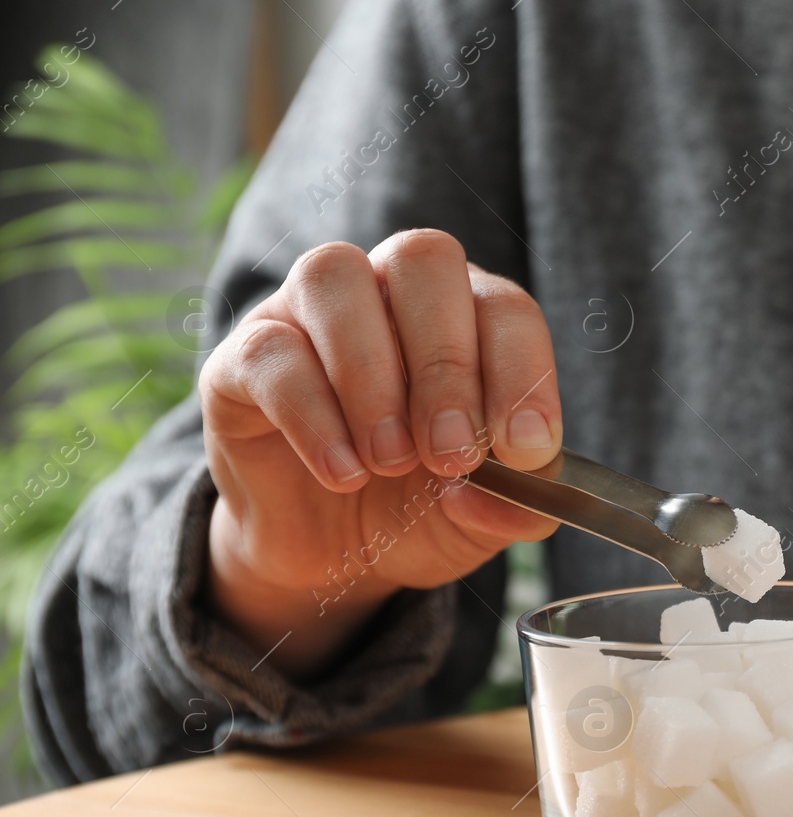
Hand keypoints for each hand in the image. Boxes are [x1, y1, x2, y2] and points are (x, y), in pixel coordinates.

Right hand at [199, 230, 561, 678]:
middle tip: (450, 455)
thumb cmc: (420, 509)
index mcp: (468, 315)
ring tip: (391, 462)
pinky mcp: (244, 355)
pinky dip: (314, 416)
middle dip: (446, 364)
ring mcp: (309, 311)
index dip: (522, 371)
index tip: (524, 448)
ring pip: (336, 278)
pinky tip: (343, 472)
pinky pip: (270, 350)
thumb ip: (519, 504)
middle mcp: (390, 290)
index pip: (505, 307)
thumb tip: (519, 481)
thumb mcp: (486, 521)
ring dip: (373, 377)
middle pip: (423, 260)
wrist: (328, 555)